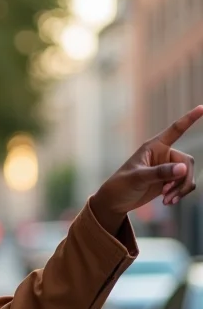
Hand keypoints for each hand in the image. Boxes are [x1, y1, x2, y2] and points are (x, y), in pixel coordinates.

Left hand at [91, 106, 202, 232]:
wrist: (115, 202)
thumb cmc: (121, 185)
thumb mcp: (138, 178)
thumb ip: (160, 173)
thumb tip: (183, 169)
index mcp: (153, 147)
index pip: (175, 130)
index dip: (189, 119)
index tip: (202, 107)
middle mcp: (162, 155)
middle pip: (187, 162)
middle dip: (182, 179)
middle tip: (169, 193)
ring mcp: (166, 168)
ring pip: (187, 175)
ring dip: (181, 189)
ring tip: (167, 200)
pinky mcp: (168, 181)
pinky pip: (184, 185)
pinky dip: (180, 193)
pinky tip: (168, 202)